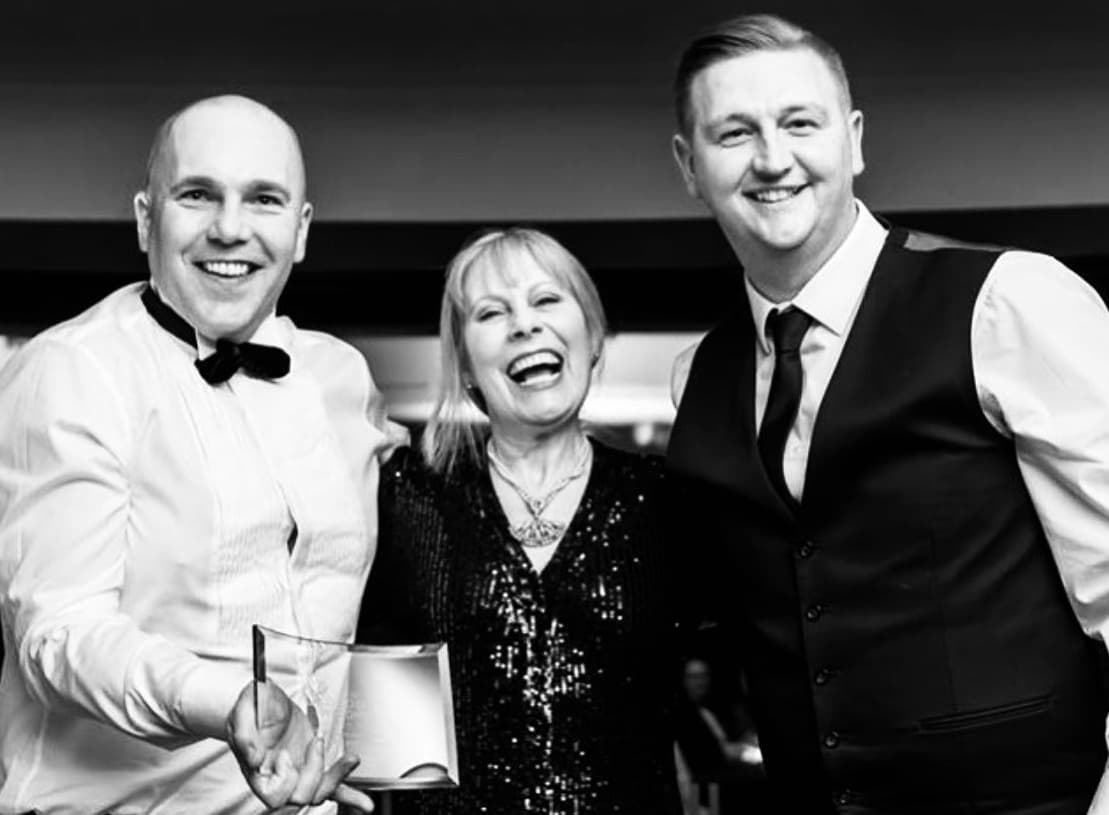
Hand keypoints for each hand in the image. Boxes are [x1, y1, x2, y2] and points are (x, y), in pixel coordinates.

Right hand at [226, 679, 374, 811]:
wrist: (261, 700)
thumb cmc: (250, 709)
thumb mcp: (242, 712)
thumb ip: (245, 735)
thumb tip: (254, 758)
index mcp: (257, 773)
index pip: (273, 796)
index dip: (284, 781)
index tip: (285, 754)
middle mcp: (279, 778)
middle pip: (300, 797)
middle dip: (314, 772)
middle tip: (316, 741)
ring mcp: (298, 772)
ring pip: (319, 793)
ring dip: (337, 778)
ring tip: (351, 759)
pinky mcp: (313, 764)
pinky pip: (333, 786)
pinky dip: (350, 795)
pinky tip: (364, 804)